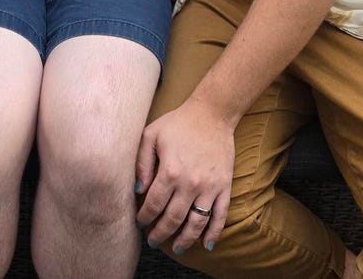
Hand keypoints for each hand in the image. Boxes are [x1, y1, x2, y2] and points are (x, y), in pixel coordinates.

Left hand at [135, 98, 234, 253]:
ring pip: (196, 223)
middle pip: (172, 219)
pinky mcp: (225, 186)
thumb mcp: (150, 135)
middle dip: (160, 234)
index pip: (153, 205)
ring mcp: (209, 187)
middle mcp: (190, 183)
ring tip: (177, 248)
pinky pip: (220, 216)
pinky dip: (213, 233)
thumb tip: (138, 191)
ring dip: (185, 239)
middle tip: (153, 241)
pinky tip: (206, 245)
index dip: (144, 217)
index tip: (140, 222)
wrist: (212, 114)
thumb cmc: (178, 123)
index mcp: (169, 171)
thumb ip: (141, 163)